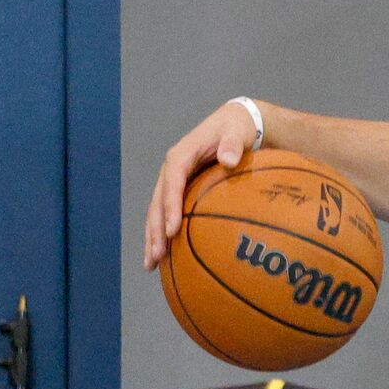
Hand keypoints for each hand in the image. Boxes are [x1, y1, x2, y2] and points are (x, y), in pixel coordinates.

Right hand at [142, 100, 263, 268]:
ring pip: (157, 212)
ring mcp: (172, 181)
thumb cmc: (236, 128)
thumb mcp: (236, 132)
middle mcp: (171, 170)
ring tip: (151, 265)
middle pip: (157, 202)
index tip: (173, 230)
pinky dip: (163, 235)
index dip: (170, 206)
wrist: (233, 123)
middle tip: (156, 256)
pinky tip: (163, 258)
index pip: (172, 182)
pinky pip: (167, 214)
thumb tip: (228, 159)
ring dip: (153, 238)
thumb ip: (232, 145)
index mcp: (182, 156)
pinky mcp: (179, 191)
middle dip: (155, 230)